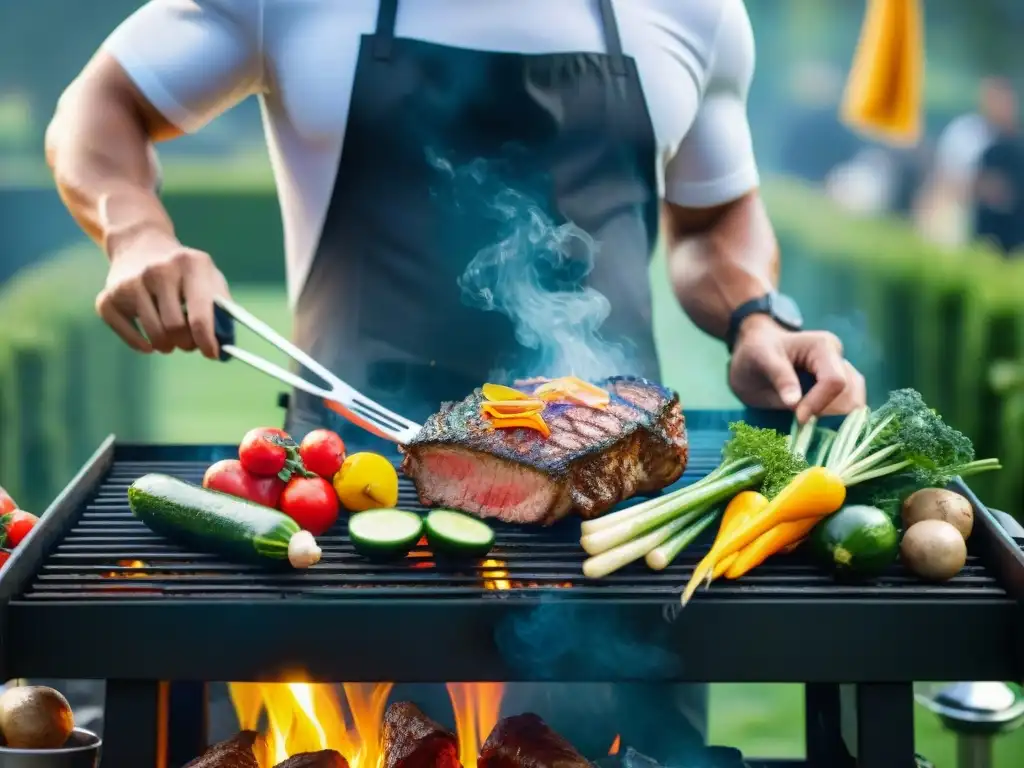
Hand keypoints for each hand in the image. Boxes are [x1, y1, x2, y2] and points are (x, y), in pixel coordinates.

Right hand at [96, 231, 229, 357]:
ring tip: (171, 338)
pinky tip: (149, 341)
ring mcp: (130, 283)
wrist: (140, 244)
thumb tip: (227, 347)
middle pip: (176, 328)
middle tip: (188, 342)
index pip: (199, 316)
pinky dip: (142, 345)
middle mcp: (157, 271)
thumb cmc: (184, 271)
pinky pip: (129, 337)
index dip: (207, 342)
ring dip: (167, 345)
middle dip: (187, 343)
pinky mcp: (107, 297)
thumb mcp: (209, 278)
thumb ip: (223, 309)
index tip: (212, 354)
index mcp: (190, 265)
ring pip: (155, 335)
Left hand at [728, 315, 865, 422]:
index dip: (818, 403)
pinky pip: (848, 409)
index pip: (835, 381)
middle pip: (850, 396)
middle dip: (828, 414)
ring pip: (854, 405)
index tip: (797, 418)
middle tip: (801, 423)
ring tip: (806, 422)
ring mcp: (844, 373)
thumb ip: (781, 379)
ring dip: (832, 419)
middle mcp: (839, 359)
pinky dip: (834, 420)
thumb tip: (795, 403)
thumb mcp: (761, 360)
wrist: (755, 353)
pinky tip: (813, 422)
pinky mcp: (842, 388)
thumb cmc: (756, 353)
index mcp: (823, 346)